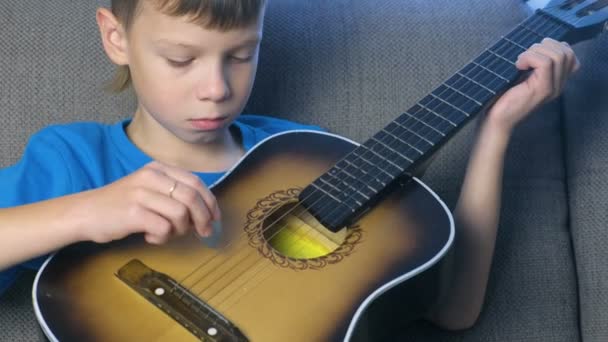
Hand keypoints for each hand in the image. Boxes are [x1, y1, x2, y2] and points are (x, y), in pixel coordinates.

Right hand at [79, 161, 219, 244]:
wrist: (84, 213)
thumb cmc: (120, 206)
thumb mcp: (148, 190)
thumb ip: (174, 195)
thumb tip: (204, 214)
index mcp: (158, 169)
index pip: (196, 183)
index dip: (210, 202)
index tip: (214, 218)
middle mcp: (151, 177)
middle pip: (193, 197)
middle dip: (203, 218)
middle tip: (203, 232)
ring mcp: (141, 193)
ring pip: (181, 213)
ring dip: (179, 229)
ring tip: (166, 233)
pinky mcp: (133, 212)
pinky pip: (163, 227)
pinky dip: (162, 237)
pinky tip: (150, 236)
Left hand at [484, 38, 579, 133]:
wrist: (496, 119)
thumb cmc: (503, 97)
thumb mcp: (522, 76)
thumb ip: (534, 64)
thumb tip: (538, 44)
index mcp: (556, 81)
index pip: (569, 54)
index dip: (551, 46)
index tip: (531, 54)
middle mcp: (559, 85)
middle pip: (566, 52)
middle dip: (543, 46)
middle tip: (524, 57)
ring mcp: (552, 87)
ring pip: (557, 55)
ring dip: (535, 52)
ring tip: (520, 63)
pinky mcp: (543, 89)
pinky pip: (545, 62)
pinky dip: (529, 57)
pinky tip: (518, 66)